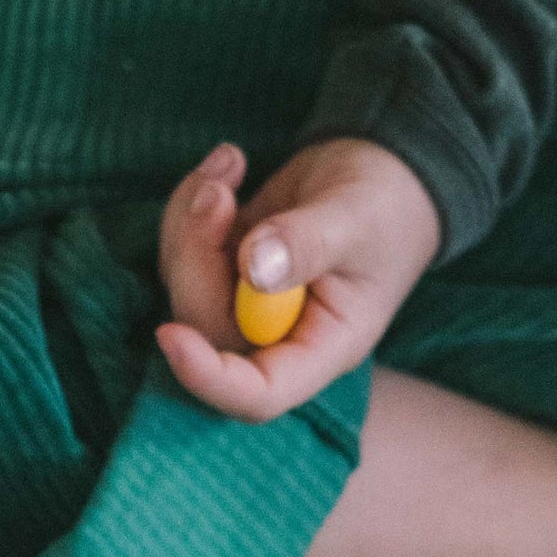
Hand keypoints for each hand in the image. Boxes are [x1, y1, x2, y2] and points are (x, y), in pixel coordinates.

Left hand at [156, 136, 440, 422]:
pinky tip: (231, 164)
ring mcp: (243, 306)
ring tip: (230, 164)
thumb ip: (307, 244)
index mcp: (317, 350)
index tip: (170, 334)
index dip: (207, 377)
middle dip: (195, 256)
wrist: (385, 171)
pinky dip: (190, 204)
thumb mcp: (358, 219)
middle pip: (205, 330)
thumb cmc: (387, 206)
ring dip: (189, 222)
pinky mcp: (224, 269)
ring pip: (182, 285)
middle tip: (218, 193)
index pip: (256, 393)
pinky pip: (181, 249)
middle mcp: (274, 340)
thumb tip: (253, 266)